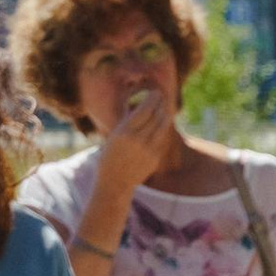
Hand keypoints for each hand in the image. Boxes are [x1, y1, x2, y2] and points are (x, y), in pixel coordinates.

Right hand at [88, 76, 177, 199]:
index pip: (144, 110)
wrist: (115, 183)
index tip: (155, 92)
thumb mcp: (113, 136)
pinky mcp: (155, 158)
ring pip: (163, 126)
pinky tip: (163, 122)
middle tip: (163, 95)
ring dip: (165, 114)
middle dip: (161, 103)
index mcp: (123, 132)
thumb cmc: (110, 157)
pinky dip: (164, 128)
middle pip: (156, 116)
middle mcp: (137, 140)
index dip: (152, 99)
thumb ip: (128, 123)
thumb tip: (142, 107)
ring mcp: (148, 150)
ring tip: (166, 106)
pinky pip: (163, 138)